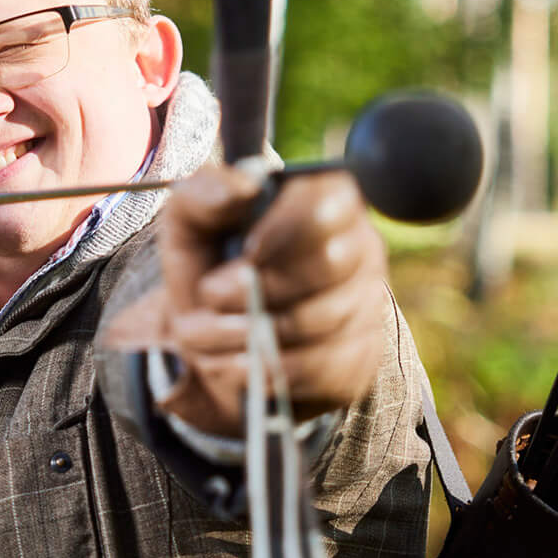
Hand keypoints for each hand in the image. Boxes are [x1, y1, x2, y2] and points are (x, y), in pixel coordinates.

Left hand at [108, 163, 386, 439]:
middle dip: (258, 286)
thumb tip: (243, 187)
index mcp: (325, 198)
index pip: (329, 202)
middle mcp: (359, 246)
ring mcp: (366, 304)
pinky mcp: (359, 357)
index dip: (286, 229)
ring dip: (249, 333)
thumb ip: (205, 193)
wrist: (217, 340)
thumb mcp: (191, 225)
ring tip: (203, 334)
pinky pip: (324, 367)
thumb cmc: (211, 268)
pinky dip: (267, 370)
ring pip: (322, 321)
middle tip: (210, 294)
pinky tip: (232, 364)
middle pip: (329, 264)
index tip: (246, 249)